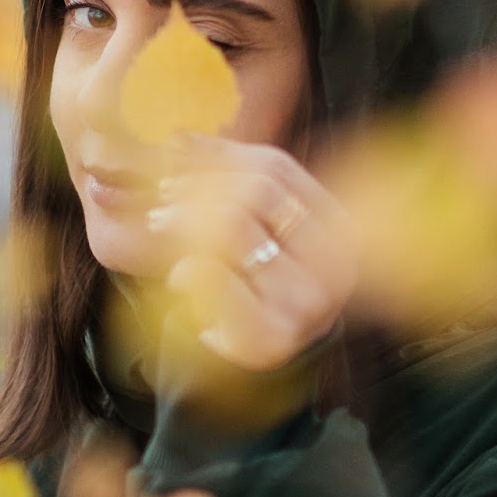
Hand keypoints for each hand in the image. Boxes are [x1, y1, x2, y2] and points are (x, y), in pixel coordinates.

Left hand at [145, 135, 358, 372]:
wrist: (268, 360)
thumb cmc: (260, 285)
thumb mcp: (255, 228)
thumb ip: (231, 182)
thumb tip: (178, 136)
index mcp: (339, 226)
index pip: (276, 167)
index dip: (219, 154)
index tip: (173, 154)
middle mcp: (337, 262)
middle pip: (258, 191)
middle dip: (200, 185)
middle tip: (159, 195)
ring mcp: (311, 303)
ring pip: (235, 229)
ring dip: (186, 221)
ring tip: (157, 224)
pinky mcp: (276, 338)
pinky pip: (219, 281)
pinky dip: (190, 270)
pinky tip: (178, 276)